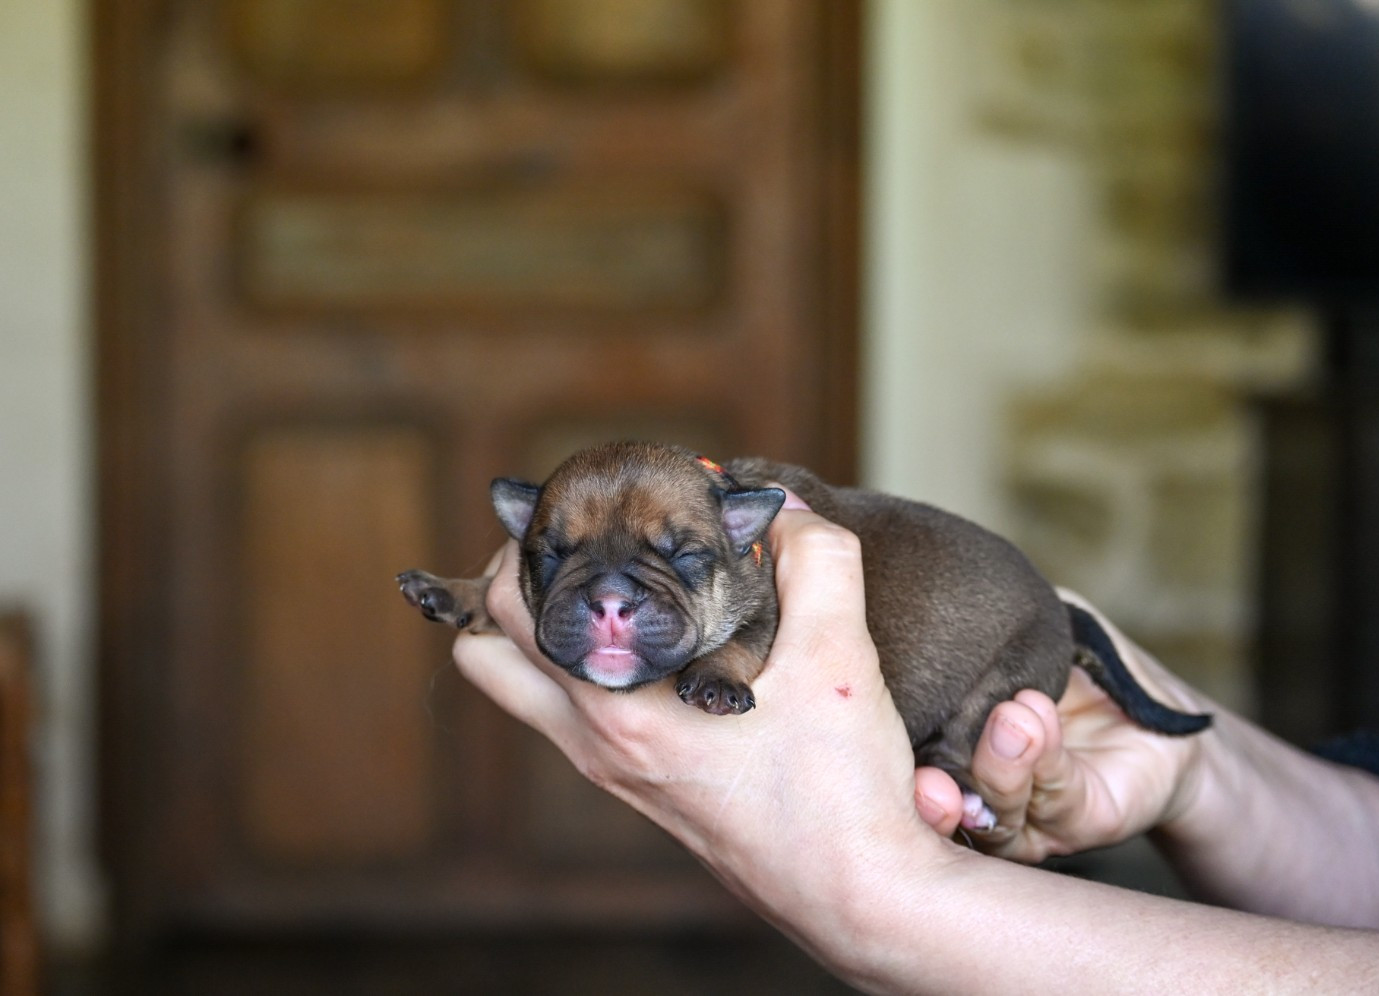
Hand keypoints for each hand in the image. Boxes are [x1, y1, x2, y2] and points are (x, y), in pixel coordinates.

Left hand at [452, 499, 956, 970]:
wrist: (860, 897)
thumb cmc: (840, 792)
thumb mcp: (839, 658)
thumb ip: (816, 561)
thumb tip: (784, 510)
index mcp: (620, 709)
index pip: (508, 612)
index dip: (528, 541)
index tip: (577, 502)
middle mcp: (597, 745)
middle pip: (487, 655)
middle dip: (512, 587)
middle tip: (577, 543)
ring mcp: (616, 774)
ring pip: (527, 692)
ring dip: (546, 633)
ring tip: (612, 584)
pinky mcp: (646, 791)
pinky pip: (578, 718)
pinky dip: (592, 670)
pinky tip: (665, 643)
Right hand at [912, 592, 1210, 861]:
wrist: (1168, 721)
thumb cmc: (1085, 671)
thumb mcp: (1032, 626)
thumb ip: (988, 615)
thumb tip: (929, 580)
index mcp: (952, 750)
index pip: (907, 758)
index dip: (886, 751)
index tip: (869, 719)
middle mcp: (978, 792)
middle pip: (937, 805)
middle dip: (929, 789)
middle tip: (928, 762)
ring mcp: (1028, 814)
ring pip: (993, 811)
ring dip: (996, 766)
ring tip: (1013, 714)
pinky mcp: (1081, 820)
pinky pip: (1053, 800)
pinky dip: (1041, 762)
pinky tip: (1035, 718)